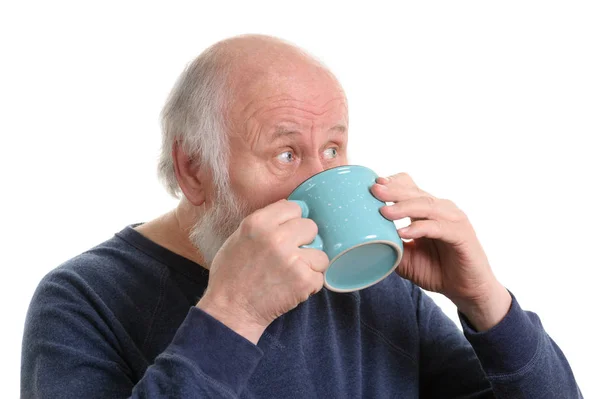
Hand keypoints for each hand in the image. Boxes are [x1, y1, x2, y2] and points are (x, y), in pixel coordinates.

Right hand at [197, 199, 328, 343]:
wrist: (230, 311)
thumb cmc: (230, 276)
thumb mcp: (237, 238)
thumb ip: (262, 224)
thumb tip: (288, 214)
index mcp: (258, 223)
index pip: (293, 207)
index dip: (293, 221)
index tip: (289, 233)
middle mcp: (276, 237)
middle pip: (311, 227)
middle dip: (305, 241)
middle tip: (292, 255)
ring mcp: (292, 259)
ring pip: (321, 253)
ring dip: (311, 265)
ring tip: (293, 274)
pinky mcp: (303, 280)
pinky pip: (320, 276)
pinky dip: (310, 285)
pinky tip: (293, 288)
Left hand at [371, 173, 510, 330]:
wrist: (466, 290)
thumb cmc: (437, 270)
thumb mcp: (406, 258)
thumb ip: (390, 247)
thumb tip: (364, 243)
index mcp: (427, 210)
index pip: (410, 187)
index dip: (392, 183)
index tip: (372, 184)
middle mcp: (441, 209)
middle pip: (415, 193)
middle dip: (392, 191)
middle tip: (373, 190)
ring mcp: (453, 220)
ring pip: (426, 206)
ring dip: (403, 207)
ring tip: (384, 212)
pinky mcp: (462, 235)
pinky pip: (438, 227)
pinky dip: (420, 228)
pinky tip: (404, 232)